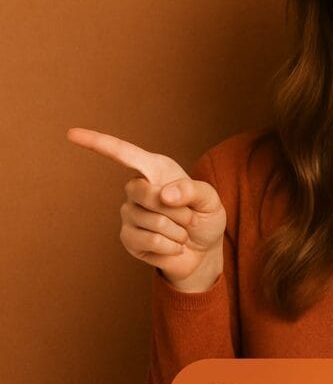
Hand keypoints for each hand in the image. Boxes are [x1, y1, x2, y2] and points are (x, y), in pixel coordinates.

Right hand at [66, 128, 225, 291]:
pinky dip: (171, 246)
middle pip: (144, 192)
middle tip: (189, 216)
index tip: (71, 134)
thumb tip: (163, 194)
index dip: (96, 143)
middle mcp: (137, 188)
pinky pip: (151, 241)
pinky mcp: (128, 238)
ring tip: (182, 232)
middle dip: (177, 208)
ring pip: (153, 220)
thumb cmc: (205, 217)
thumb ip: (193, 190)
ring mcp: (129, 214)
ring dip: (178, 230)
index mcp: (155, 169)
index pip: (122, 153)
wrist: (203, 250)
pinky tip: (173, 246)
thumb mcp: (210, 199)